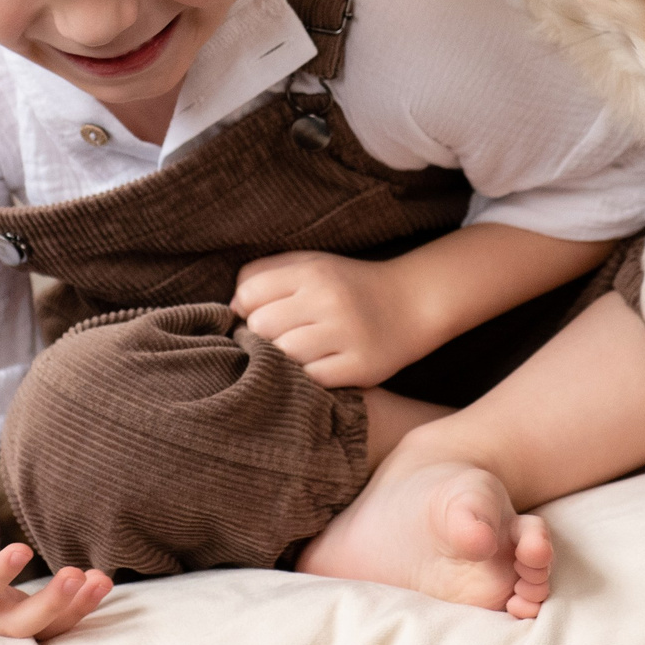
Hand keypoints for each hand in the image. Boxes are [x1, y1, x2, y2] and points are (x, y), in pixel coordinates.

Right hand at [0, 482, 111, 639]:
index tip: (22, 549)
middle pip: (15, 626)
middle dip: (49, 604)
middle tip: (75, 575)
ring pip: (40, 632)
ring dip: (74, 609)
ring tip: (101, 580)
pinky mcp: (16, 626)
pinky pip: (51, 628)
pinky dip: (77, 611)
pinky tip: (99, 585)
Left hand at [231, 250, 431, 388]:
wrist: (412, 302)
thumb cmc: (348, 286)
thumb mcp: (311, 264)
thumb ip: (266, 274)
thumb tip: (232, 307)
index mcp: (313, 272)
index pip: (249, 293)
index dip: (244, 309)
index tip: (257, 316)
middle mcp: (329, 299)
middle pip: (262, 326)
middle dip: (260, 336)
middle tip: (274, 339)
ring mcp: (347, 334)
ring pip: (284, 355)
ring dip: (281, 360)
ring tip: (292, 356)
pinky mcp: (361, 366)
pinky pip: (312, 380)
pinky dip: (306, 379)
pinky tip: (314, 369)